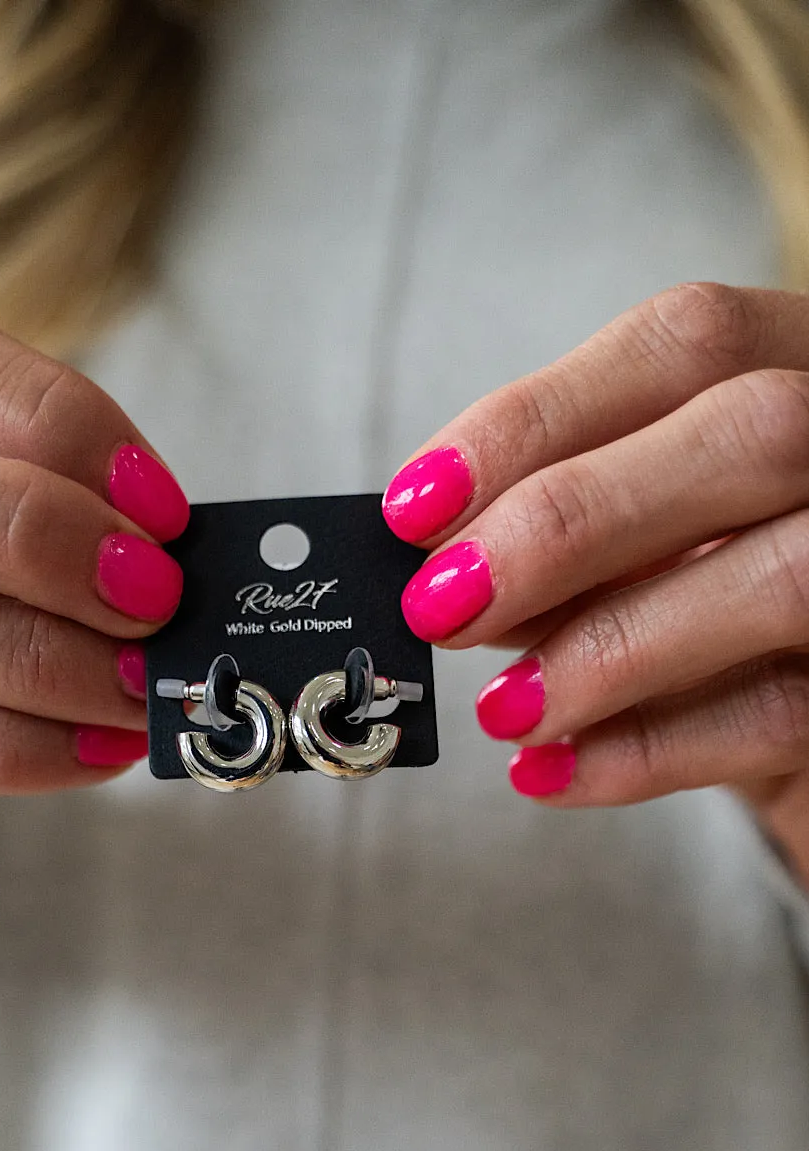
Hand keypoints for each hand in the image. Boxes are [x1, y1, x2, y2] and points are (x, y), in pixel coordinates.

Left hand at [383, 283, 808, 883]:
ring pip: (786, 576)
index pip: (686, 345)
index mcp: (804, 372)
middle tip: (442, 606)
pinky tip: (551, 771)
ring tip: (503, 709)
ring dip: (610, 645)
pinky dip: (646, 752)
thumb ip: (575, 533)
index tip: (414, 507)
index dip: (536, 417)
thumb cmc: (718, 616)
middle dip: (569, 519)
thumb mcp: (650, 548)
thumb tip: (442, 560)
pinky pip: (781, 718)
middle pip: (751, 432)